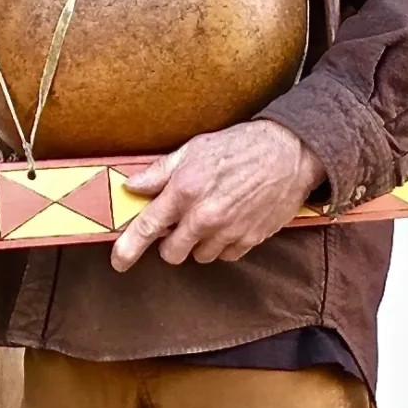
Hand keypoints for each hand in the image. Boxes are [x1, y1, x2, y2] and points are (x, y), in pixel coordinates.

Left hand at [111, 120, 324, 271]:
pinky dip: (222, 245)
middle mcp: (204, 217)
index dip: (128, 248)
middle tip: (178, 223)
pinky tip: (228, 221)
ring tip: (209, 216)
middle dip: (169, 243)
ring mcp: (228, 232)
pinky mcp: (250, 240)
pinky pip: (225, 256)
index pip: (147, 228)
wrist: (288, 152)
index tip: (118, 261)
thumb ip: (160, 171)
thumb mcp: (194, 149)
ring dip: (197, 243)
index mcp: (184, 191)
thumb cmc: (239, 146)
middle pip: (171, 253)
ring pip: (199, 257)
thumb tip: (132, 185)